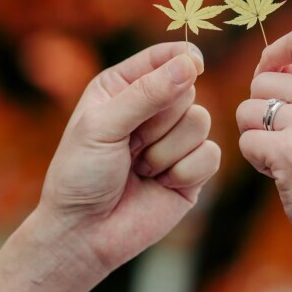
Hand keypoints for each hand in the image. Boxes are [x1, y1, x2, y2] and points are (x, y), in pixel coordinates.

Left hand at [0, 42, 220, 291]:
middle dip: (161, 120)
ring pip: (202, 122)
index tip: (194, 63)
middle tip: (131, 143)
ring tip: (140, 168)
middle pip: (188, 90)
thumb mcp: (103, 125)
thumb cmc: (81, 175)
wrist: (84, 234)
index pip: (164, 57)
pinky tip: (160, 184)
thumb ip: (147, 93)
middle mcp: (152, 109)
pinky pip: (211, 155)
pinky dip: (183, 172)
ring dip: (167, 150)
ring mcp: (174, 140)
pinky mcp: (192, 170)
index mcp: (124, 87)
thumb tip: (190, 63)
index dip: (181, 57)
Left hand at [236, 27, 291, 279]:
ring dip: (256, 134)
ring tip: (285, 155)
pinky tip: (281, 173)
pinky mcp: (290, 153)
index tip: (271, 76)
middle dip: (261, 109)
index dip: (273, 53)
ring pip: (247, 110)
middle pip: (261, 80)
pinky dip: (256, 159)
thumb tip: (273, 62)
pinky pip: (246, 141)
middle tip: (285, 137)